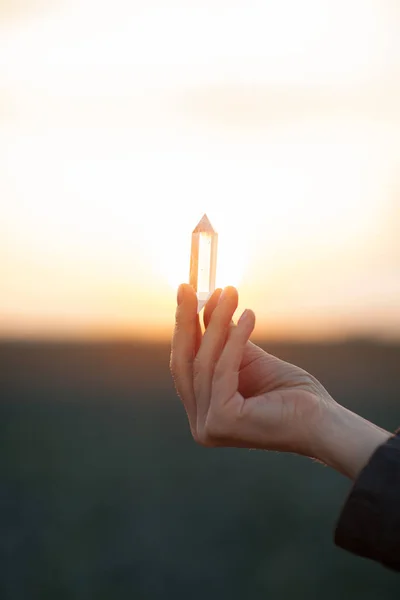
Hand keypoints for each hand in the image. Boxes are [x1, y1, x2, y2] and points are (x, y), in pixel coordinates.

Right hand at [170, 284, 391, 478]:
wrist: (322, 421)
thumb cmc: (290, 393)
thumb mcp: (249, 359)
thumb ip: (224, 340)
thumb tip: (207, 303)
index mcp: (204, 413)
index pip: (185, 365)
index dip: (183, 327)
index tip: (185, 292)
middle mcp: (200, 425)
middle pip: (184, 364)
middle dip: (185, 321)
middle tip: (189, 287)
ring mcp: (208, 427)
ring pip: (204, 362)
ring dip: (216, 323)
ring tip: (230, 293)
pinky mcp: (222, 421)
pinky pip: (223, 368)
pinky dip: (235, 338)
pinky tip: (248, 315)